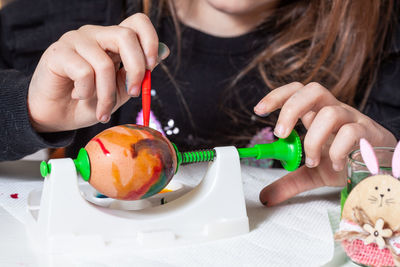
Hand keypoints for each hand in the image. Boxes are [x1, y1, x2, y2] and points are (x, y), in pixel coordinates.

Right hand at [28, 13, 168, 131]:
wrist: (58, 116)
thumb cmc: (90, 102)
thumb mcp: (120, 90)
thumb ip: (138, 73)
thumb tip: (164, 52)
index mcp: (113, 41)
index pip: (137, 22)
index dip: (150, 40)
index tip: (151, 66)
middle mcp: (96, 35)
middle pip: (126, 36)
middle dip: (136, 69)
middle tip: (134, 93)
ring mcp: (76, 41)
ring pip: (104, 63)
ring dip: (107, 95)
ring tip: (103, 111)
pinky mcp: (58, 52)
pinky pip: (83, 72)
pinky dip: (86, 93)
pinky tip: (78, 96)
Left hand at [254, 82, 396, 205]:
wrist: (382, 169)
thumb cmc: (347, 162)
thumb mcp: (313, 173)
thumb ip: (290, 181)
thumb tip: (265, 197)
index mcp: (318, 114)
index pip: (297, 92)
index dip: (277, 96)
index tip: (258, 110)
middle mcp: (334, 110)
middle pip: (312, 91)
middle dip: (290, 109)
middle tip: (280, 134)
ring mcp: (353, 119)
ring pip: (330, 113)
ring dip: (313, 139)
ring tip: (312, 160)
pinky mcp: (369, 132)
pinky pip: (351, 132)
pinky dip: (337, 150)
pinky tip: (337, 164)